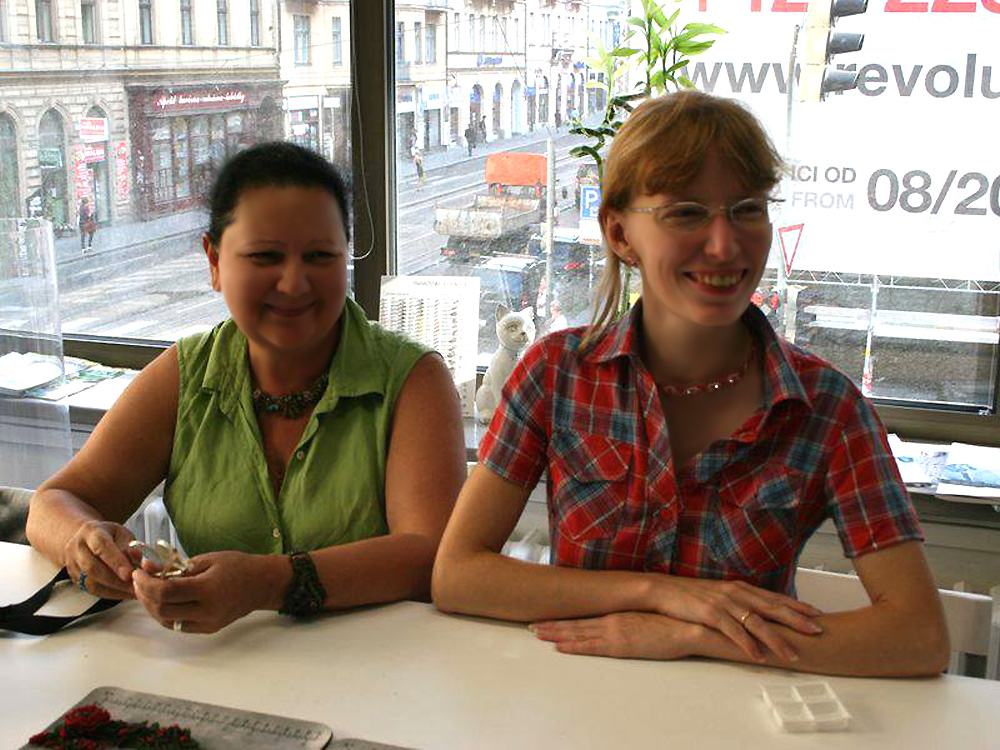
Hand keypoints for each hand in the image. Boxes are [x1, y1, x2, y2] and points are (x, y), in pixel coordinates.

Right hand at [63, 520, 138, 599]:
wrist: (85, 539)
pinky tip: (124, 593)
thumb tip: (138, 561)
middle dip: (116, 580)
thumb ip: (130, 546)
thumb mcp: (122, 533)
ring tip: (133, 591)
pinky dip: (111, 594)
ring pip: (91, 582)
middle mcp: (78, 548)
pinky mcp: (75, 579)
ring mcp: (73, 565)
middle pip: (93, 568)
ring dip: (115, 589)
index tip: (129, 573)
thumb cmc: (108, 535)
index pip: (102, 546)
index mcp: (91, 531)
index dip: (115, 561)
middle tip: (135, 586)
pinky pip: (92, 590)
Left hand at [132, 551, 270, 633]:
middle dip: (144, 595)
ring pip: (166, 621)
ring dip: (151, 606)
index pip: (165, 591)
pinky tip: (162, 601)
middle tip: (138, 581)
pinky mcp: (208, 629)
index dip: (146, 583)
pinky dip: (165, 614)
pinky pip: (178, 625)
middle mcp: (207, 610)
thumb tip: (151, 568)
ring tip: (147, 591)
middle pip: (162, 609)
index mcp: (208, 589)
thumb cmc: (238, 566)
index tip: (138, 573)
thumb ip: (178, 566)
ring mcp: (207, 623)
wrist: (262, 584)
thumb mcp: (208, 558)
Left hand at [530, 612, 702, 659]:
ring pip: (578, 633)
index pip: (584, 615)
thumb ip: (626, 619)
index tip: (546, 618)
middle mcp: (611, 620)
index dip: (563, 618)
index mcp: (616, 613)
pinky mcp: (620, 645)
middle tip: (531, 626)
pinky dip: (574, 647)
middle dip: (551, 625)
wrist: (685, 627)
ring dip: (556, 634)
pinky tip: (560, 648)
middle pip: (575, 623)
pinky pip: (592, 647)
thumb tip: (613, 620)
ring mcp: (614, 632)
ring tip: (537, 634)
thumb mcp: (642, 617)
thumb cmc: (668, 623)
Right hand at [651, 577, 823, 662]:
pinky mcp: (710, 614)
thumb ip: (738, 601)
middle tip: (817, 631)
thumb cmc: (690, 595)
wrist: (662, 589)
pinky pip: (733, 631)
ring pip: (756, 622)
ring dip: (776, 639)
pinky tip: (757, 656)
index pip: (774, 597)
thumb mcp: (718, 594)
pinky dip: (747, 644)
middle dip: (797, 620)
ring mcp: (724, 603)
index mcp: (739, 588)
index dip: (797, 606)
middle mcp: (735, 593)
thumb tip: (755, 613)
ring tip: (792, 654)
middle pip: (772, 607)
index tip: (816, 614)